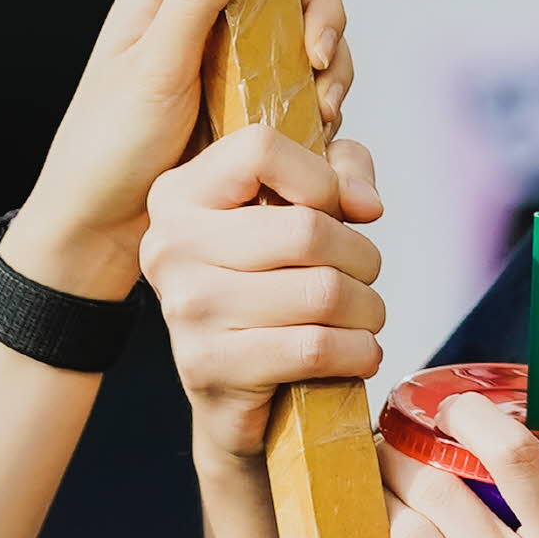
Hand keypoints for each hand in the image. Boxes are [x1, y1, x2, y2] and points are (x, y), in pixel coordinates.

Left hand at [3, 0, 354, 307]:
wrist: (101, 232)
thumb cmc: (106, 148)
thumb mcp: (150, 72)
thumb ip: (191, 1)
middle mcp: (206, 13)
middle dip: (325, 9)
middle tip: (322, 60)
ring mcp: (233, 58)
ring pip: (308, 30)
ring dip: (332, 63)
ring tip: (321, 111)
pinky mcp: (251, 102)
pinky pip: (306, 82)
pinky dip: (323, 99)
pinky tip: (318, 132)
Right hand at [144, 112, 389, 449]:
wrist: (230, 388)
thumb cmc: (267, 285)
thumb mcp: (298, 205)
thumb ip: (339, 169)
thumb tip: (364, 203)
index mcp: (180, 193)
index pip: (260, 149)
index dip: (322, 178)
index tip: (338, 209)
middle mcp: (171, 245)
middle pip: (307, 230)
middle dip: (362, 257)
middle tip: (364, 275)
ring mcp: (186, 308)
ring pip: (323, 292)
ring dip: (368, 309)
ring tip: (363, 316)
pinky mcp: (210, 365)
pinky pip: (316, 348)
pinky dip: (359, 351)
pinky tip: (357, 350)